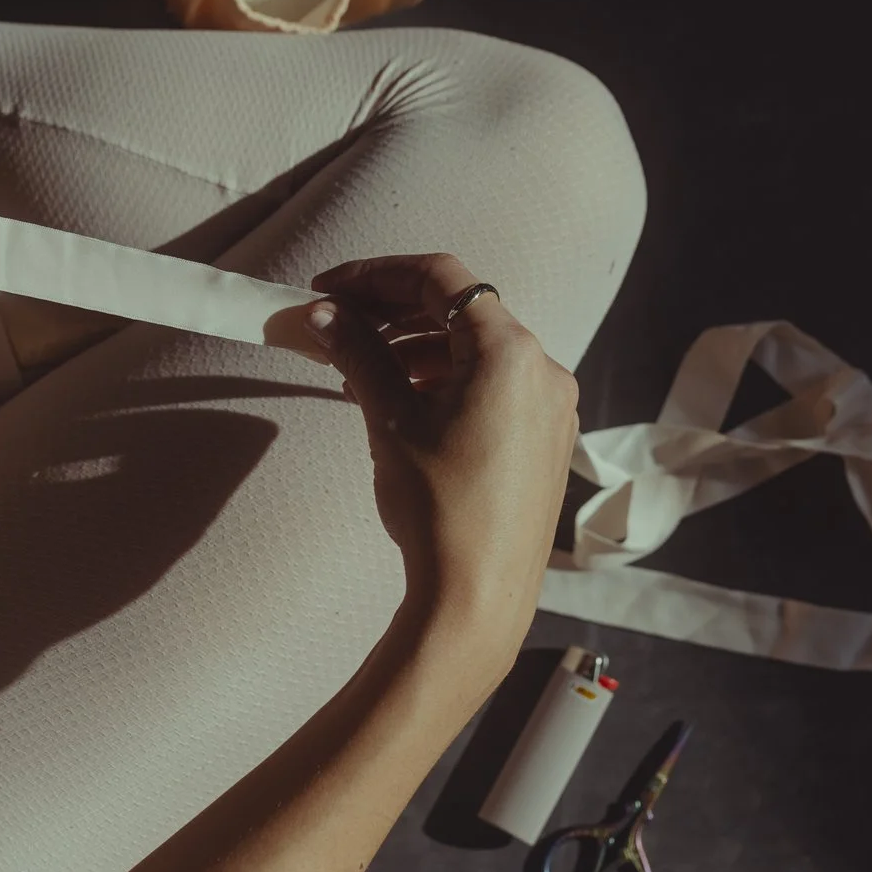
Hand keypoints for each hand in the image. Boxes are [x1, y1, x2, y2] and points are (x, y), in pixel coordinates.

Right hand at [288, 254, 578, 666]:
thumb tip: (323, 314)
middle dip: (390, 312)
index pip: (440, 279)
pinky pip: (491, 386)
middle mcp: (542, 368)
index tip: (327, 291)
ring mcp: (548, 405)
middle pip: (459, 310)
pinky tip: (397, 402)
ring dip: (413, 347)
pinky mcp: (543, 438)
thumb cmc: (438, 507)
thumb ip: (357, 353)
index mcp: (510, 350)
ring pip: (473, 349)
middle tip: (333, 324)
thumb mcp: (388, 419)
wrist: (477, 596)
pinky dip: (442, 380)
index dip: (375, 275)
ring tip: (355, 370)